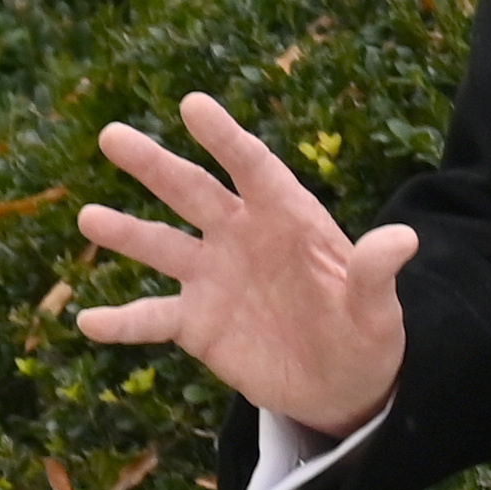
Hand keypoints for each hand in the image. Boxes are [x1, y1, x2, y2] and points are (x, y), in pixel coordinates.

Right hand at [74, 96, 415, 438]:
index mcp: (286, 217)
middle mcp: (240, 236)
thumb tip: (403, 239)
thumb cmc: (364, 334)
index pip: (252, 167)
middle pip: (191, 191)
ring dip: (123, 233)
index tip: (192, 106)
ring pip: (160, 246)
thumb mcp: (377, 310)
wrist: (341, 383)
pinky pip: (151, 319)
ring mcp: (212, 277)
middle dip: (153, 165)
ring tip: (87, 217)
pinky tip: (88, 321)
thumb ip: (377, 274)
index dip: (224, 137)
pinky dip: (121, 322)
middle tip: (111, 136)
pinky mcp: (196, 323)